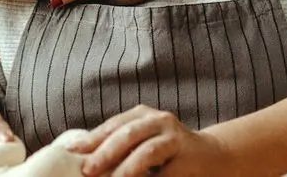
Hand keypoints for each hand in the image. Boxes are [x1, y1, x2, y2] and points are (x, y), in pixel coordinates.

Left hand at [66, 105, 232, 176]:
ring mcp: (176, 139)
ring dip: (126, 169)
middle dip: (105, 153)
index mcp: (143, 115)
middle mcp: (159, 121)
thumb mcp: (145, 140)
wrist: (214, 156)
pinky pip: (166, 173)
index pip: (113, 125)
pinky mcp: (189, 160)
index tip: (71, 151)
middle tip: (87, 169)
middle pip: (128, 134)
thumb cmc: (168, 151)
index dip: (92, 138)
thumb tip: (84, 157)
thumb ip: (122, 144)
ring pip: (147, 152)